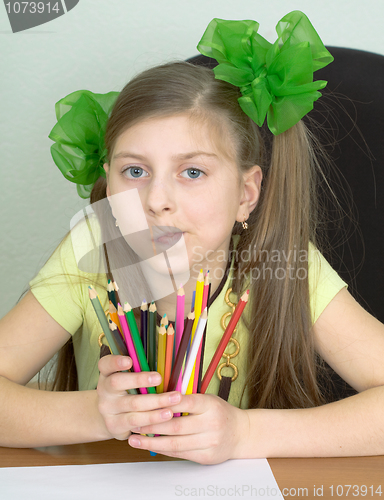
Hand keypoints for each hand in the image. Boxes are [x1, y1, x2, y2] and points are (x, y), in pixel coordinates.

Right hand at [97, 355, 181, 440]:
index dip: (115, 362)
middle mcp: (104, 391)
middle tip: (159, 378)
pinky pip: (136, 422)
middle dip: (139, 379)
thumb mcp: (127, 379)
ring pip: (132, 404)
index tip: (129, 360)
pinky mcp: (114, 425)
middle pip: (117, 382)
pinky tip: (167, 415)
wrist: (110, 419)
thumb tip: (166, 359)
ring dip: (156, 401)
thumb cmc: (126, 392)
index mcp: (107, 374)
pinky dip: (153, 418)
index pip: (106, 364)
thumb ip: (140, 369)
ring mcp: (107, 409)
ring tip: (174, 398)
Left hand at [127, 393, 248, 463]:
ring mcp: (210, 442)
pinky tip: (150, 446)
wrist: (241, 434)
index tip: (147, 404)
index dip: (166, 404)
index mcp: (211, 405)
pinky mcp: (206, 457)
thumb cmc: (218, 412)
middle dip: (152, 425)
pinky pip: (180, 454)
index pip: (186, 403)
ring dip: (152, 441)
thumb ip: (186, 400)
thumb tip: (156, 398)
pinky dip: (163, 450)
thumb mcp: (207, 399)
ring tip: (135, 438)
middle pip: (177, 426)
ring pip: (176, 444)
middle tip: (133, 422)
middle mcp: (212, 424)